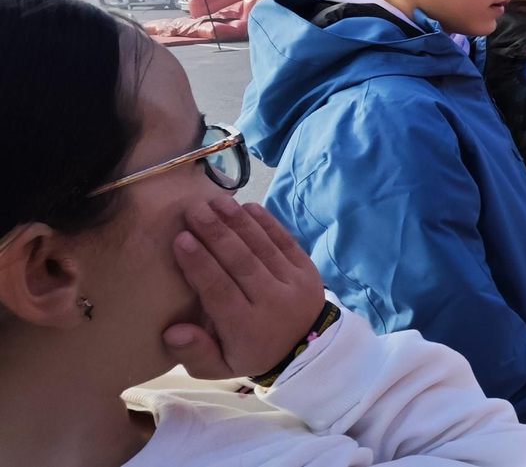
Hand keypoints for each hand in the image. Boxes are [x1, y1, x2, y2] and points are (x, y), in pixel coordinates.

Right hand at [163, 199, 325, 379]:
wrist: (308, 350)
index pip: (220, 291)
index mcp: (247, 328)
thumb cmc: (251, 352)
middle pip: (242, 263)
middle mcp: (272, 303)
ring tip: (216, 202)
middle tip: (194, 210)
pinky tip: (248, 206)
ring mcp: (293, 284)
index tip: (181, 239)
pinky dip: (268, 224)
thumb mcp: (220, 367)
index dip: (200, 265)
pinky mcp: (307, 270)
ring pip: (263, 248)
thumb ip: (195, 354)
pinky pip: (286, 242)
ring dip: (239, 222)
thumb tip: (173, 332)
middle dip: (217, 234)